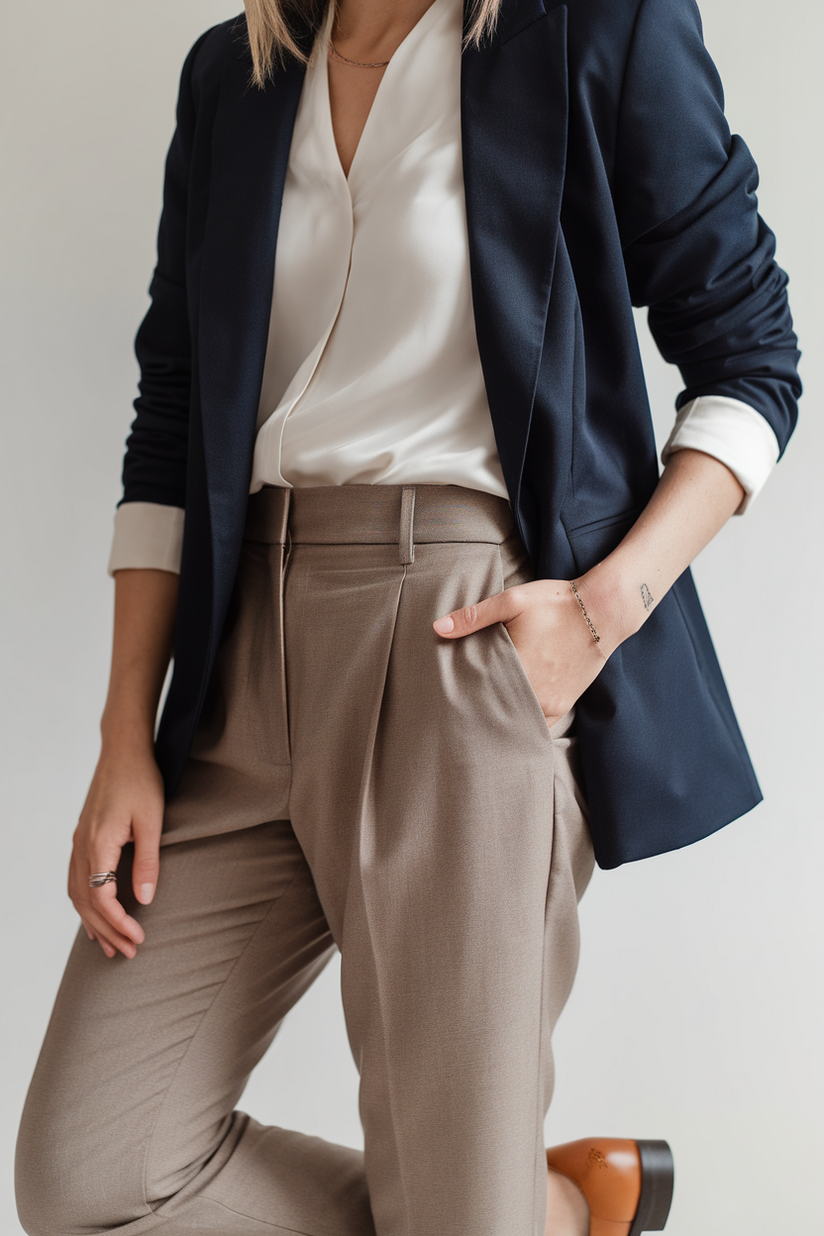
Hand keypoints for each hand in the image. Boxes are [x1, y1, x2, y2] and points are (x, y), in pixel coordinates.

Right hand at [68, 739, 163, 958]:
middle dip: (107, 931)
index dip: (119, 922)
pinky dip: (83, 903)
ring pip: (76, 894)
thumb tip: (144, 900)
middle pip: (86, 902)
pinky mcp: (82, 837)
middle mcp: (81, 846)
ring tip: (108, 946)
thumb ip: (148, 861)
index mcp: (98, 844)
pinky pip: (75, 880)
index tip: (138, 938)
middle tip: (128, 953)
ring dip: (92, 922)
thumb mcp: (152, 821)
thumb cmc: (141, 781)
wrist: (123, 751)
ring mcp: (78, 842)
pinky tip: (94, 914)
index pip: (102, 897)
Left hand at [433, 578, 608, 726]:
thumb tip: (438, 628)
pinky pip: (537, 725)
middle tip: (458, 711)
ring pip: (516, 721)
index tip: (447, 697)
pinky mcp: (562, 706)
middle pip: (495, 710)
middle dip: (478, 709)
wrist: (603, 611)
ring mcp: (550, 703)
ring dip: (501, 718)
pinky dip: (523, 722)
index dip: (462, 694)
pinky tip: (508, 720)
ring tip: (481, 715)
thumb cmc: (556, 603)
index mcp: (517, 668)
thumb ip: (474, 617)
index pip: (478, 692)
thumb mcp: (512, 600)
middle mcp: (534, 693)